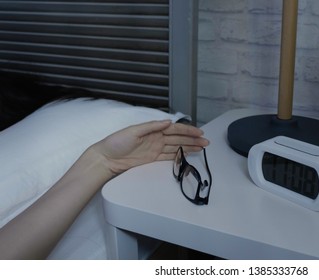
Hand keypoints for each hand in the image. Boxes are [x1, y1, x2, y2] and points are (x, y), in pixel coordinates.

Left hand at [92, 120, 208, 174]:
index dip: (188, 131)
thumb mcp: (133, 131)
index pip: (175, 129)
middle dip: (193, 139)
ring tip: (201, 148)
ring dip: (189, 147)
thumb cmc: (116, 142)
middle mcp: (156, 138)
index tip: (199, 133)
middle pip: (179, 138)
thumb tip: (167, 122)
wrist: (106, 158)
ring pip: (176, 147)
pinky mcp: (152, 159)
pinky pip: (169, 156)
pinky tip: (188, 154)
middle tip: (206, 142)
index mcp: (153, 130)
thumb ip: (151, 126)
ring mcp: (155, 148)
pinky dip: (179, 155)